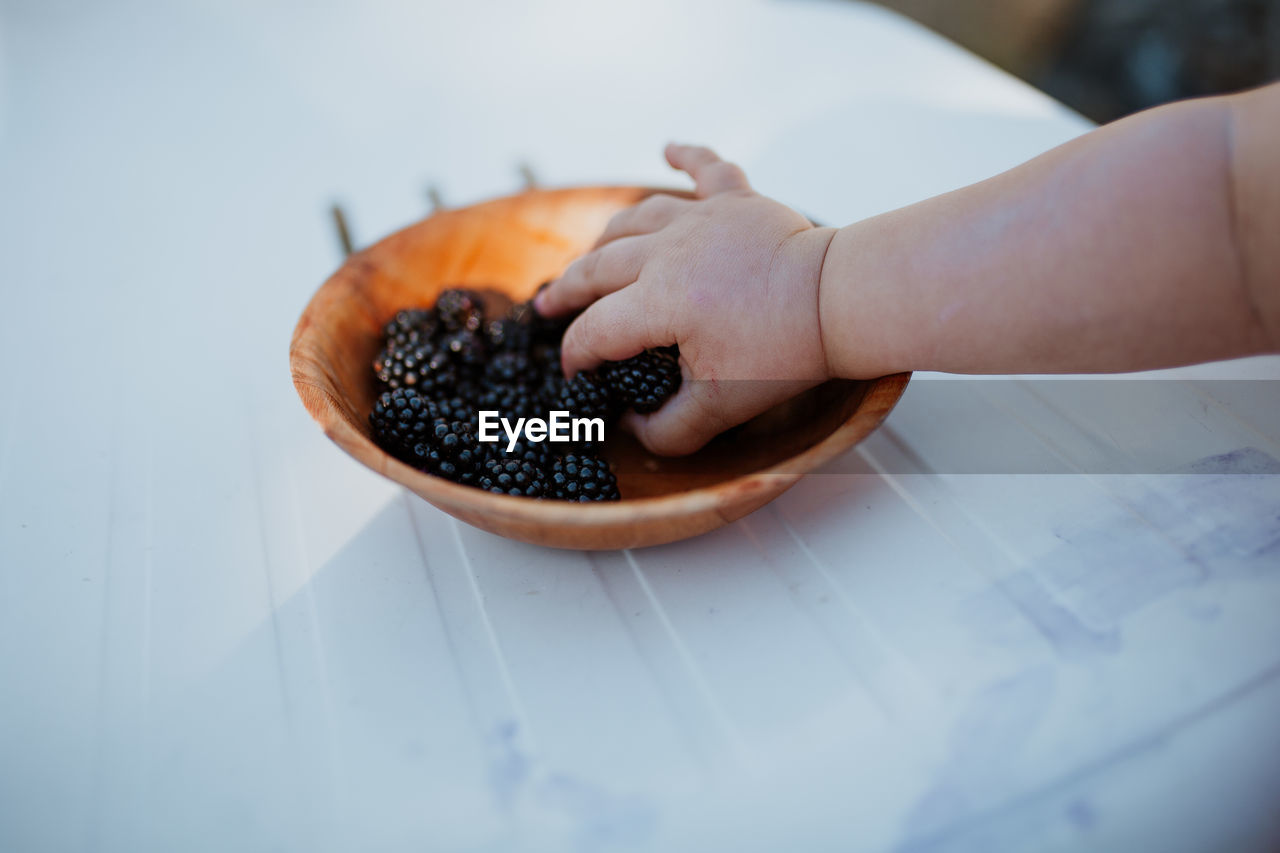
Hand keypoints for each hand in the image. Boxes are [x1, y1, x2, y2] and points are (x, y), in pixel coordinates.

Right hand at [535, 144, 836, 454]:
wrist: (838, 301)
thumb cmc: (784, 353)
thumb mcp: (720, 408)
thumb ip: (667, 429)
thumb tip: (633, 428)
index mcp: (658, 302)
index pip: (595, 331)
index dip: (576, 357)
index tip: (575, 375)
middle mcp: (668, 251)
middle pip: (598, 268)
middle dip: (566, 291)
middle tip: (548, 307)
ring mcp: (702, 220)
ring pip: (635, 219)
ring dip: (606, 239)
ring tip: (591, 256)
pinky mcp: (738, 202)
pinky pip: (707, 169)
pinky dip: (686, 157)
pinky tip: (668, 149)